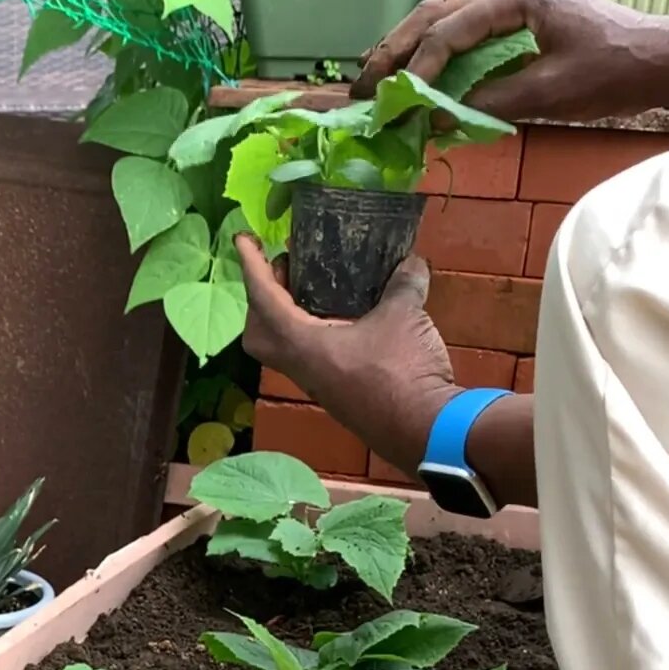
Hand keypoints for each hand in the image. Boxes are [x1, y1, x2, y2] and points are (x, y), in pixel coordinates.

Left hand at [235, 234, 458, 450]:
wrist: (426, 430)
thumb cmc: (402, 370)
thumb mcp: (403, 316)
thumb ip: (402, 285)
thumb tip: (411, 262)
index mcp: (302, 345)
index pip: (263, 299)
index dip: (252, 266)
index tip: (243, 239)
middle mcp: (302, 368)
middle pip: (260, 334)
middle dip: (262, 300)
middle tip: (284, 272)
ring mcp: (320, 386)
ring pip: (286, 349)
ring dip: (289, 318)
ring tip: (312, 290)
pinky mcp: (340, 396)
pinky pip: (312, 360)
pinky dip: (316, 334)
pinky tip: (344, 320)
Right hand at [351, 0, 663, 120]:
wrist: (665, 62)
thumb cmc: (618, 72)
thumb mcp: (551, 94)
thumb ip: (491, 102)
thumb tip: (440, 118)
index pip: (450, 29)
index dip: (419, 66)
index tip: (397, 99)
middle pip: (436, 12)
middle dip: (396, 48)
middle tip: (364, 82)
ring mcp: (517, 5)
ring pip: (447, 18)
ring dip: (411, 47)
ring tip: (378, 75)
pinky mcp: (524, 23)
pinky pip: (468, 32)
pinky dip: (439, 53)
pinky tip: (420, 75)